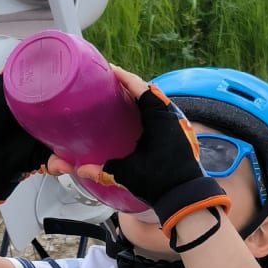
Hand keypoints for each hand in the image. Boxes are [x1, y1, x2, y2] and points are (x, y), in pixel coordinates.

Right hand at [77, 67, 230, 238]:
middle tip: (111, 84)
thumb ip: (103, 170)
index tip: (109, 70)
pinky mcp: (180, 135)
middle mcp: (171, 116)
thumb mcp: (128, 173)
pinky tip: (139, 118)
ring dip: (141, 98)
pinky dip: (150, 111)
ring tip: (122, 98)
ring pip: (157, 103)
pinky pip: (163, 114)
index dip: (123, 77)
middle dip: (130, 85)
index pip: (140, 87)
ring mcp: (178, 125)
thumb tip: (81, 170)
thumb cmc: (159, 182)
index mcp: (158, 117)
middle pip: (148, 92)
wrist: (186, 197)